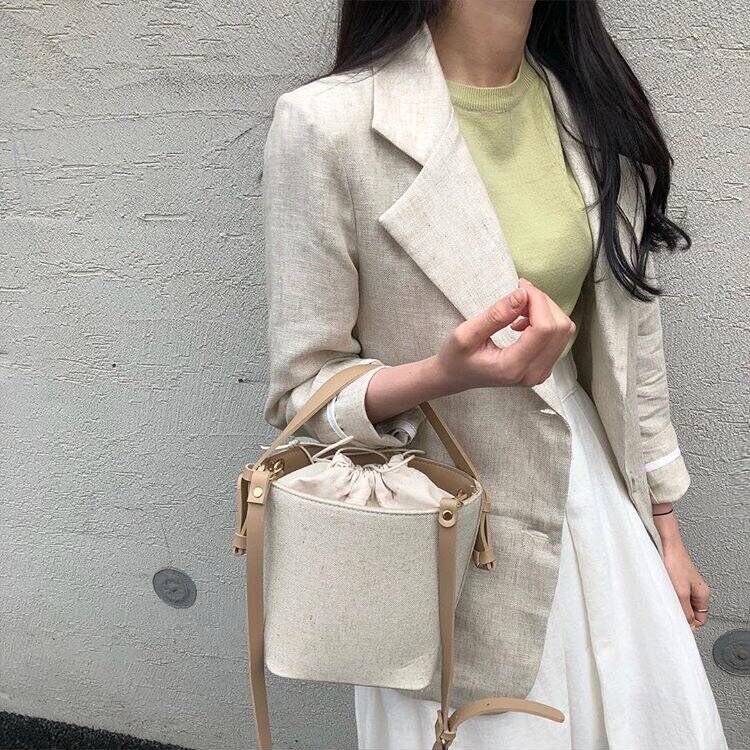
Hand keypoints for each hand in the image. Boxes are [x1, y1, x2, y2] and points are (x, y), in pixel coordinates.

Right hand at [435, 278, 575, 391]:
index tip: (519, 287)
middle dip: (543, 303)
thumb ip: (496, 315)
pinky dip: (546, 321)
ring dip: (546, 310)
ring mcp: (541, 373)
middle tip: (519, 293)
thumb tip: (523, 294)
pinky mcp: (544, 367)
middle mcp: (532, 374)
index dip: (537, 301)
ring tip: (520, 308)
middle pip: (560, 328)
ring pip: (564, 331)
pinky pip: (558, 338)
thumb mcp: (466, 333)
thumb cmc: (456, 357)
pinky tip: (524, 322)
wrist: (456, 376)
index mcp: (512, 368)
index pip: (544, 329)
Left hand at [661, 532, 711, 630]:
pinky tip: (659, 593)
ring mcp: (685, 583)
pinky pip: (672, 593)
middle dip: (680, 614)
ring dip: (672, 604)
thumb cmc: (674, 562)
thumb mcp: (680, 592)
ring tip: (664, 602)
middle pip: (690, 610)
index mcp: (702, 594)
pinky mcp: (674, 578)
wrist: (665, 543)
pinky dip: (667, 595)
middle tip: (669, 615)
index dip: (690, 624)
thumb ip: (685, 610)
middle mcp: (695, 589)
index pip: (701, 618)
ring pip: (680, 601)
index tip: (679, 627)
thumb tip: (688, 625)